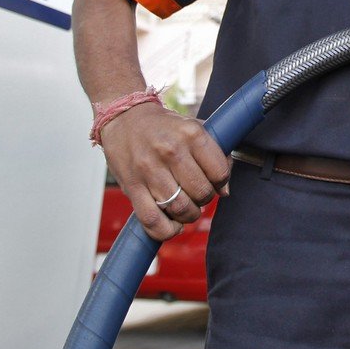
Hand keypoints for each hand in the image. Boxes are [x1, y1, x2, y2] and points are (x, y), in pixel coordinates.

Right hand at [99, 101, 230, 241]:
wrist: (124, 118)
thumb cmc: (163, 126)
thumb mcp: (194, 128)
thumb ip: (215, 155)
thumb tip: (225, 191)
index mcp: (191, 133)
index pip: (220, 172)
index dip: (221, 182)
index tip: (214, 181)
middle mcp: (171, 151)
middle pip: (201, 193)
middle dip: (204, 199)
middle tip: (197, 194)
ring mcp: (149, 170)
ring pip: (180, 209)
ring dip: (188, 215)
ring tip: (186, 207)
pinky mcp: (132, 186)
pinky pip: (153, 221)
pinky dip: (167, 230)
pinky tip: (172, 224)